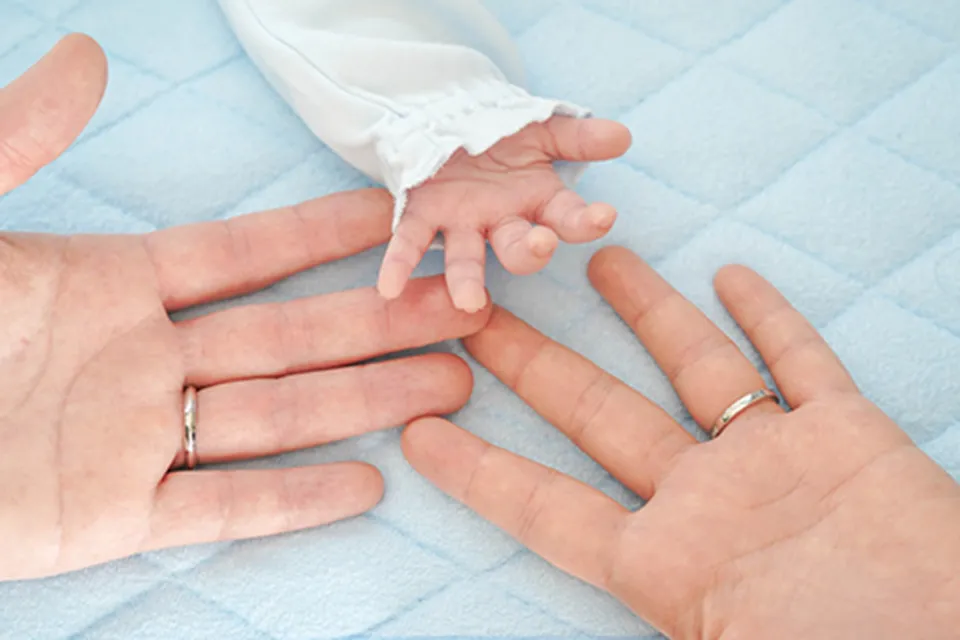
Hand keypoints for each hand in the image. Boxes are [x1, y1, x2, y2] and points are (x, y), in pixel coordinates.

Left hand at [0, 35, 486, 580]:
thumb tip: (85, 56)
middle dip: (379, 321)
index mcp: (105, 287)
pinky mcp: (112, 519)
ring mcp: (134, 441)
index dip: (318, 235)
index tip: (394, 217)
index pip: (240, 256)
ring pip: (277, 417)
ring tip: (450, 384)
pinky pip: (223, 507)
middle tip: (464, 307)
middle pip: (288, 337)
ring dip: (366, 400)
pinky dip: (296, 499)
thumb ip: (18, 138)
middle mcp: (139, 362)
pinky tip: (369, 479)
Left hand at [376, 117, 630, 311]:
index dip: (587, 221)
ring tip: (468, 301)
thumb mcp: (543, 128)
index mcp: (538, 203)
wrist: (453, 121)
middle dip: (531, 251)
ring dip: (467, 280)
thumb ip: (579, 136)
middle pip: (520, 248)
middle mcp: (502, 222)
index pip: (570, 218)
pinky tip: (389, 287)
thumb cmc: (505, 133)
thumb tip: (622, 137)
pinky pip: (409, 243)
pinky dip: (399, 264)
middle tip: (540, 246)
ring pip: (467, 258)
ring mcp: (462, 225)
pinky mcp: (422, 216)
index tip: (604, 217)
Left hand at [403, 247, 959, 638]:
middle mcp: (707, 498)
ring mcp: (775, 459)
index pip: (547, 509)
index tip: (418, 435)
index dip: (480, 474)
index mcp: (665, 563)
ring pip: (696, 368)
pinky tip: (732, 276)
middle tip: (480, 315)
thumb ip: (653, 627)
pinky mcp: (850, 435)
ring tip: (598, 263)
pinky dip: (771, 319)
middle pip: (601, 414)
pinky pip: (803, 363)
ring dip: (648, 313)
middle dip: (537, 365)